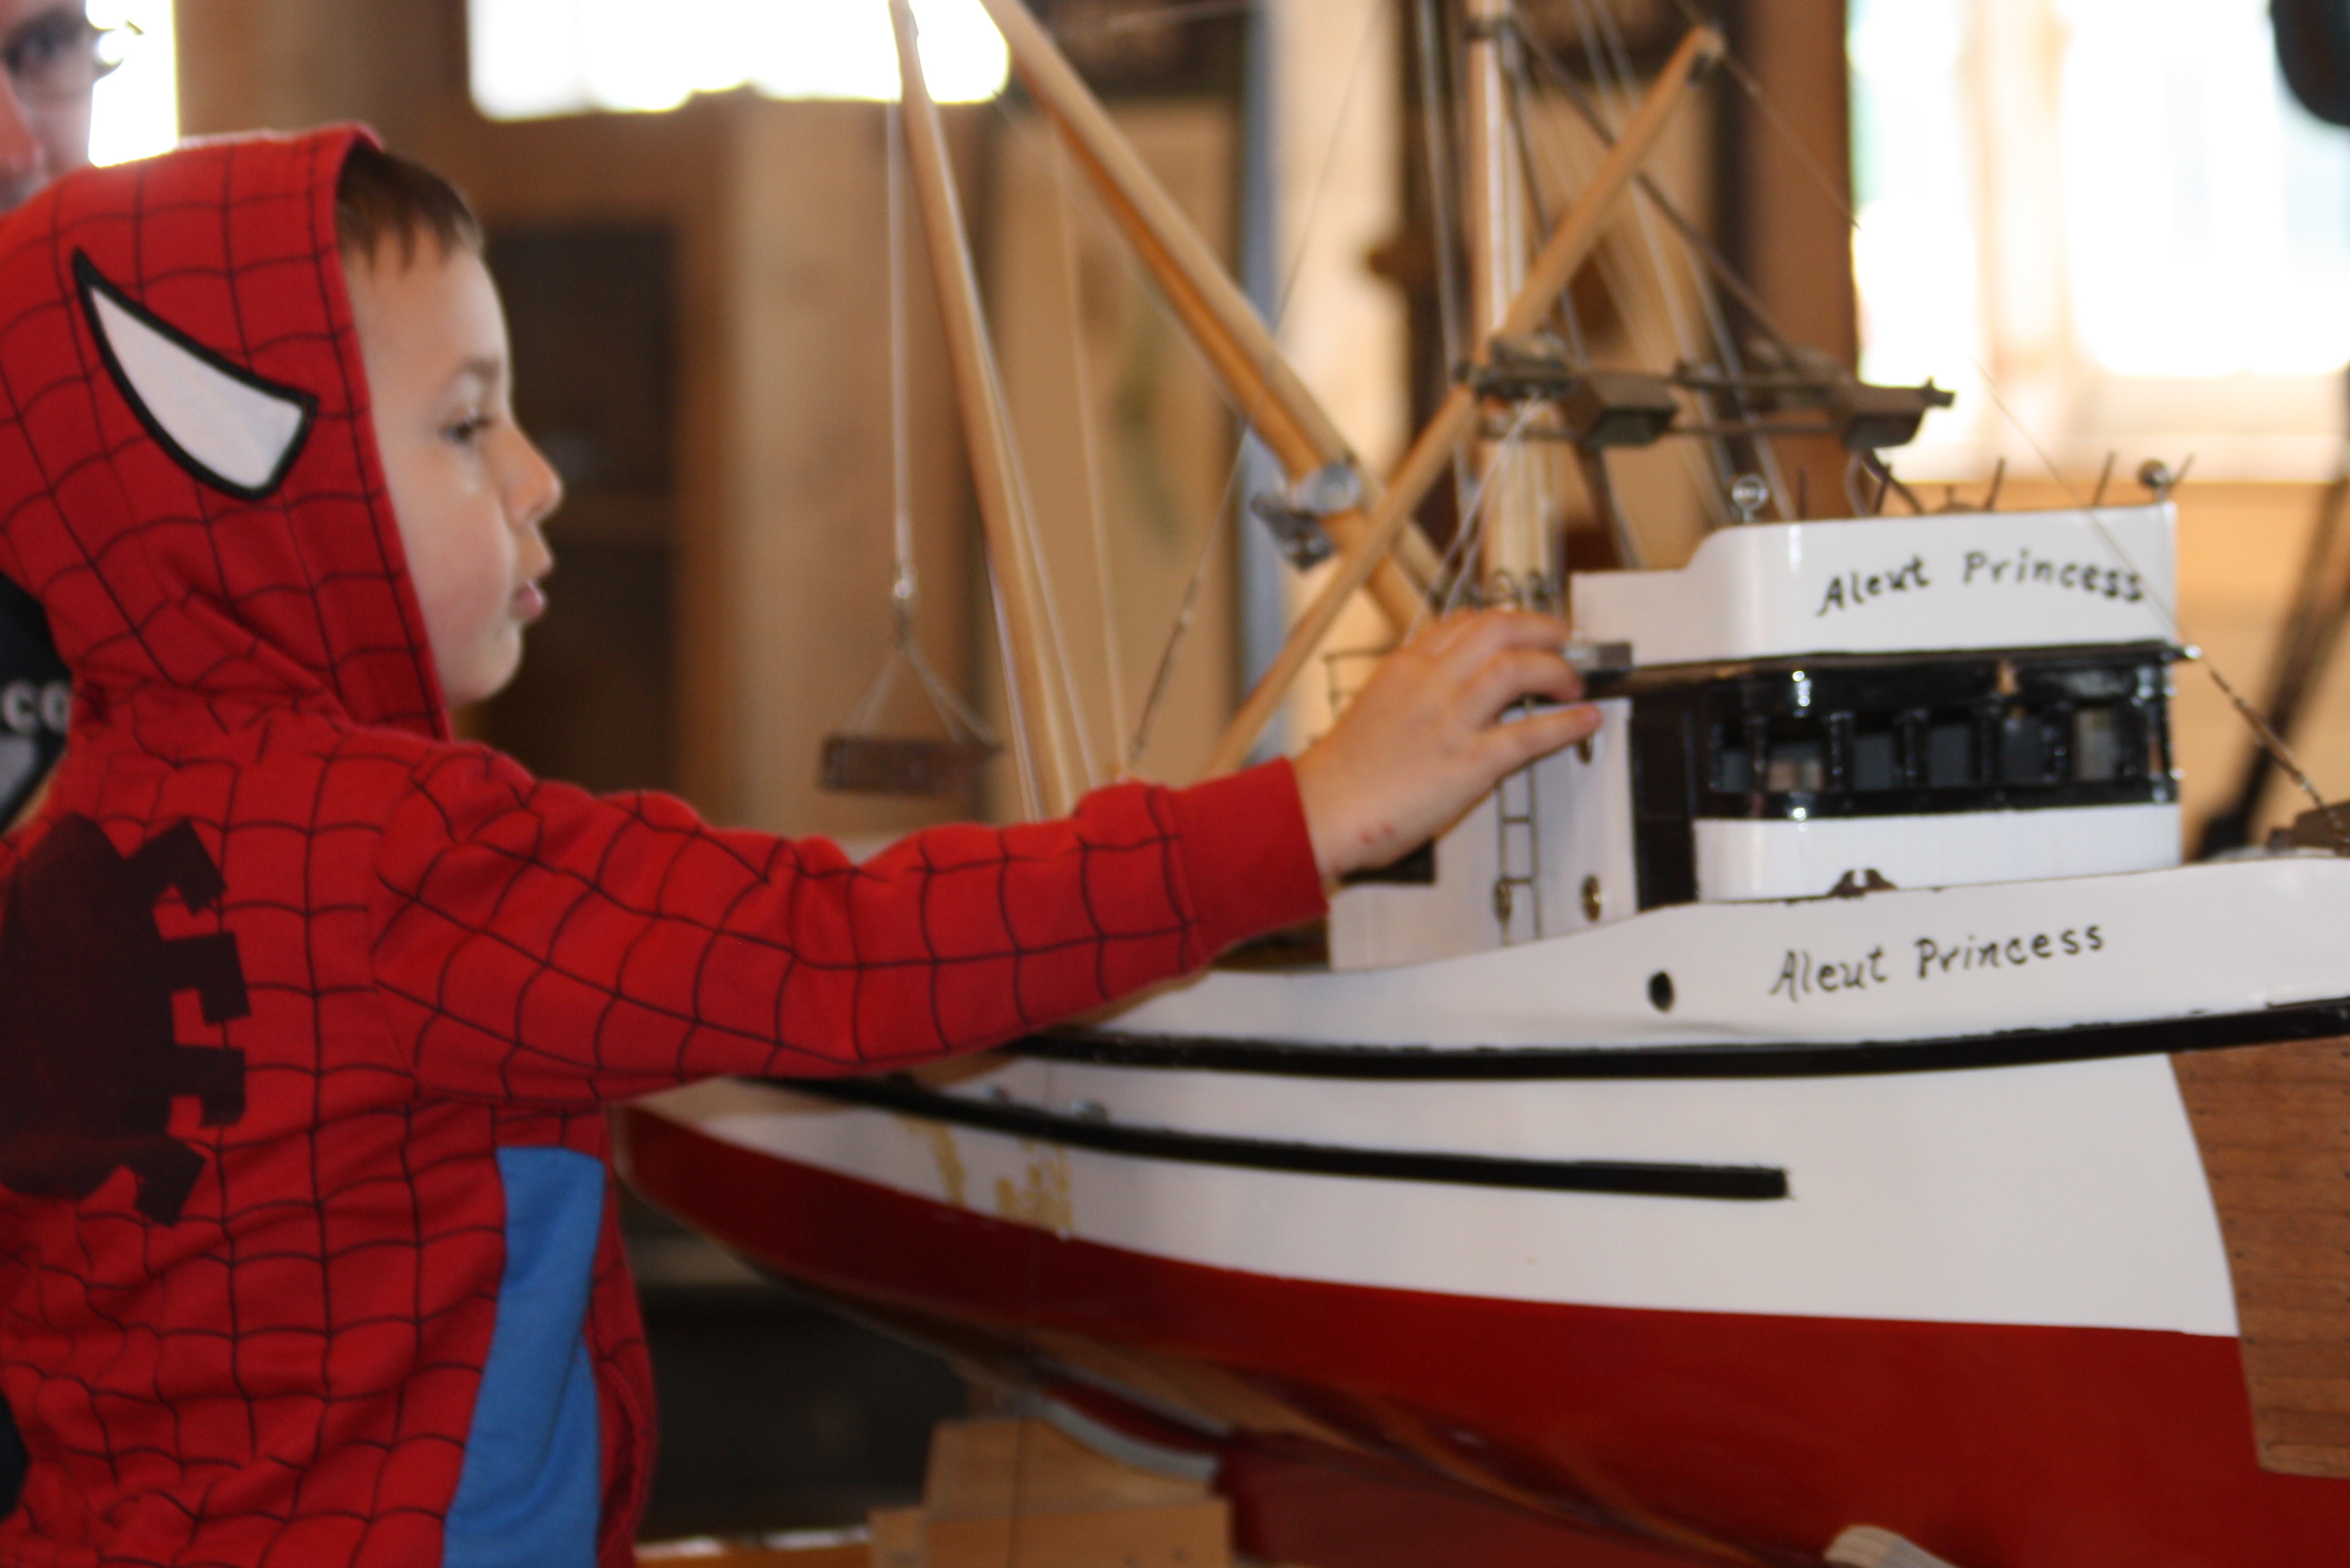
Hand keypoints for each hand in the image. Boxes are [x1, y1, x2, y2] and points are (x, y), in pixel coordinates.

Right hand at [1292, 610, 1602, 881]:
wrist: (1320, 809)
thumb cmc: (1342, 772)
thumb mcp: (1373, 706)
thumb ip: (1409, 687)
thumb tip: (1441, 680)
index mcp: (1404, 667)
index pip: (1462, 623)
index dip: (1503, 620)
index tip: (1521, 627)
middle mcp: (1430, 683)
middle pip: (1497, 629)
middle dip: (1539, 627)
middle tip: (1561, 639)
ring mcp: (1450, 721)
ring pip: (1516, 668)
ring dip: (1555, 668)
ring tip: (1573, 680)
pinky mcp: (1468, 763)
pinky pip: (1529, 734)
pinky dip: (1566, 724)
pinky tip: (1584, 720)